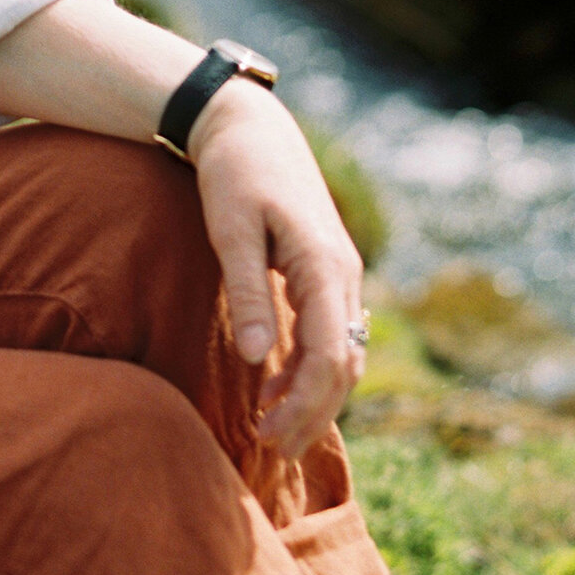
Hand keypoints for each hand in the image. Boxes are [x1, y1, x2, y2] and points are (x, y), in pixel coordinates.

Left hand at [187, 77, 366, 454]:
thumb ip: (246, 292)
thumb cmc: (235, 172)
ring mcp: (340, 274)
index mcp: (324, 265)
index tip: (267, 436)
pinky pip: (333, 335)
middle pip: (344, 365)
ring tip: (275, 434)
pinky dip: (313, 370)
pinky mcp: (326, 272)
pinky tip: (278, 390)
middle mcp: (344, 274)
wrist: (248, 125)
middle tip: (270, 450)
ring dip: (315, 398)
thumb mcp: (231, 228)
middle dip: (312, 414)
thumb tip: (255, 358)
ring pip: (343, 354)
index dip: (303, 404)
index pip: (329, 356)